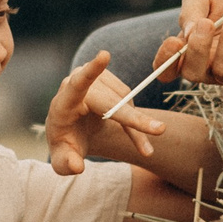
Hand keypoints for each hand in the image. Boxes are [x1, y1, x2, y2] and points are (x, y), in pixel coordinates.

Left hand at [46, 51, 167, 174]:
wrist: (72, 130)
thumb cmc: (66, 145)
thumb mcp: (62, 161)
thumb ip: (66, 165)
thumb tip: (77, 166)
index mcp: (63, 104)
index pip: (77, 84)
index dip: (91, 70)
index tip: (105, 55)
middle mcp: (77, 87)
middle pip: (112, 102)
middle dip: (135, 119)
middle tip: (160, 130)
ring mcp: (93, 80)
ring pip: (125, 102)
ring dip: (137, 126)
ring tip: (143, 148)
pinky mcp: (107, 79)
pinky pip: (130, 100)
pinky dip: (137, 121)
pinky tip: (135, 134)